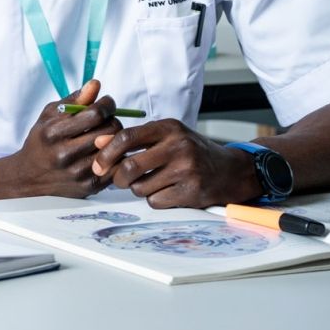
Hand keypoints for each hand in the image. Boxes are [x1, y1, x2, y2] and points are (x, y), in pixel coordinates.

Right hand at [0, 80, 122, 197]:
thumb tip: (95, 84)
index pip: (94, 113)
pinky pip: (116, 166)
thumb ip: (73, 101)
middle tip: (108, 119)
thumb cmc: (41, 141)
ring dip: (116, 137)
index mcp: (53, 133)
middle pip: (108, 130)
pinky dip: (116, 156)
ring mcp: (78, 172)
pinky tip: (108, 151)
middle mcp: (64, 154)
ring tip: (108, 134)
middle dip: (113, 120)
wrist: (30, 177)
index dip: (106, 104)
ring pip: (115, 148)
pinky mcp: (89, 186)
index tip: (106, 102)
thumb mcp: (50, 116)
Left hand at [91, 120, 258, 207]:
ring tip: (152, 182)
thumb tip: (97, 142)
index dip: (107, 153)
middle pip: (130, 166)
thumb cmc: (192, 152)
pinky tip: (166, 192)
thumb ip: (134, 139)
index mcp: (169, 128)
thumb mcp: (167, 136)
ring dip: (138, 189)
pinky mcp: (192, 192)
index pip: (126, 137)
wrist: (232, 170)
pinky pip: (155, 201)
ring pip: (140, 187)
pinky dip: (154, 199)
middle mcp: (179, 146)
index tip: (99, 164)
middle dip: (118, 178)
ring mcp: (187, 170)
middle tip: (119, 180)